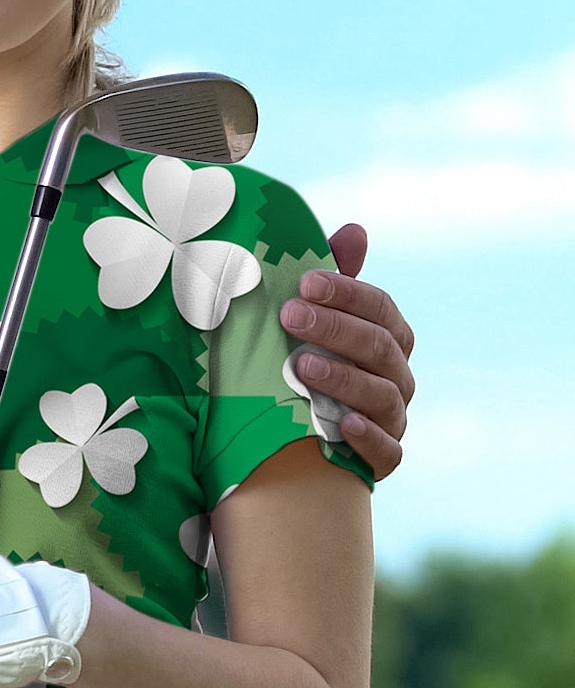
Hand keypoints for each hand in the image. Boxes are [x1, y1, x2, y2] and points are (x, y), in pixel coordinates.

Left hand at [279, 224, 414, 479]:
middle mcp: (397, 376)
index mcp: (388, 337)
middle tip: (289, 316)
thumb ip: (334, 278)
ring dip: (344, 379)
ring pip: (383, 396)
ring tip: (301, 366)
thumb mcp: (314, 319)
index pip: (380, 308)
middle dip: (335, 329)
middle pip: (380, 347)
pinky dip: (367, 437)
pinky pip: (387, 451)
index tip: (304, 282)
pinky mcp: (382, 458)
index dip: (347, 293)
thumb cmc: (308, 359)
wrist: (295, 433)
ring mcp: (392, 418)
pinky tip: (341, 424)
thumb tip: (355, 230)